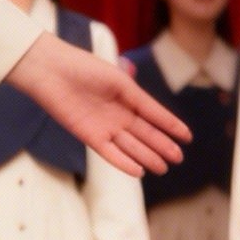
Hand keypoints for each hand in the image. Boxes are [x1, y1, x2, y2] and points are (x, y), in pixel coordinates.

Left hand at [4, 33, 188, 177]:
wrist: (51, 71)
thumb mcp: (119, 82)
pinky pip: (109, 153)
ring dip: (147, 157)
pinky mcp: (88, 136)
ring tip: (163, 168)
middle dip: (162, 146)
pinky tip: (139, 171)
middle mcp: (117, 114)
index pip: (154, 115)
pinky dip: (123, 162)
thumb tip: (161, 116)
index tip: (188, 137)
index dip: (171, 125)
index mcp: (127, 96)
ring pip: (130, 146)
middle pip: (144, 134)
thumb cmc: (84, 69)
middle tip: (178, 158)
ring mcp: (103, 126)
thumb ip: (140, 101)